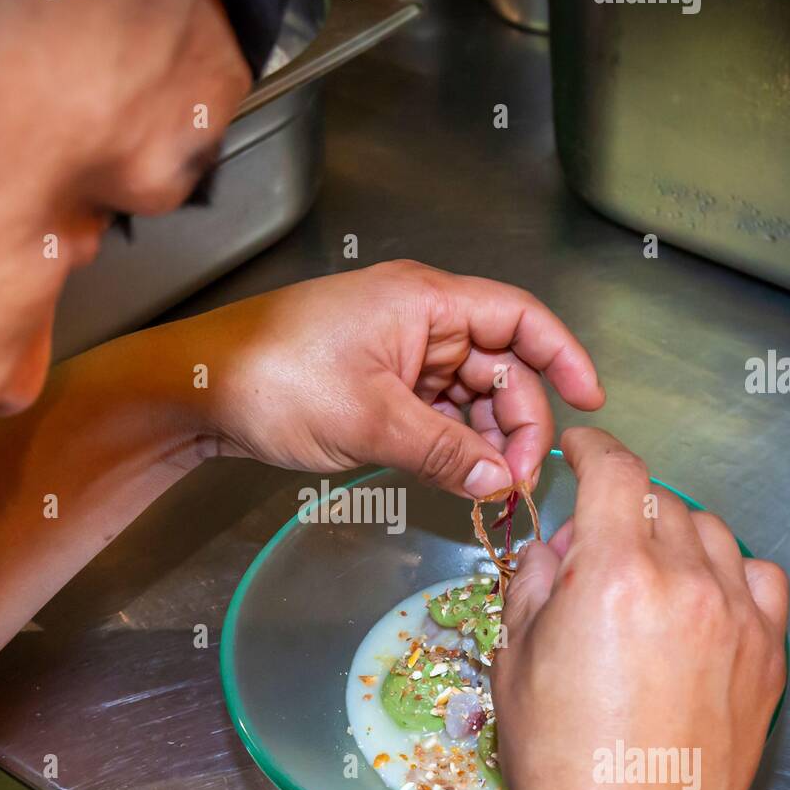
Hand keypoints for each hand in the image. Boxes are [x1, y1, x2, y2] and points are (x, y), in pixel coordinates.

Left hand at [193, 260, 603, 494]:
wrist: (199, 390)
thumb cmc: (273, 378)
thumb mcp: (369, 419)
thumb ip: (444, 451)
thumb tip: (500, 482)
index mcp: (425, 301)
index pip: (518, 317)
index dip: (562, 356)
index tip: (589, 401)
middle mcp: (420, 320)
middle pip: (500, 364)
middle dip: (518, 420)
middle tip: (516, 480)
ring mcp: (399, 354)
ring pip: (470, 396)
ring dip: (486, 439)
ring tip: (490, 488)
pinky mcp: (380, 386)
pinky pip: (437, 413)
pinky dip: (453, 444)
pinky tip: (461, 477)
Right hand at [493, 426, 788, 789]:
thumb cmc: (562, 765)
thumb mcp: (515, 662)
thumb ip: (533, 585)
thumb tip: (554, 550)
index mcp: (615, 576)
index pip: (615, 474)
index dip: (592, 450)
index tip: (580, 451)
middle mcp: (686, 583)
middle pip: (660, 502)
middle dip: (622, 507)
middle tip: (593, 546)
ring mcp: (737, 619)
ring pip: (712, 532)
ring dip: (674, 534)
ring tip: (646, 573)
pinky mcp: (767, 657)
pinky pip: (759, 579)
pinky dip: (729, 571)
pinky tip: (702, 599)